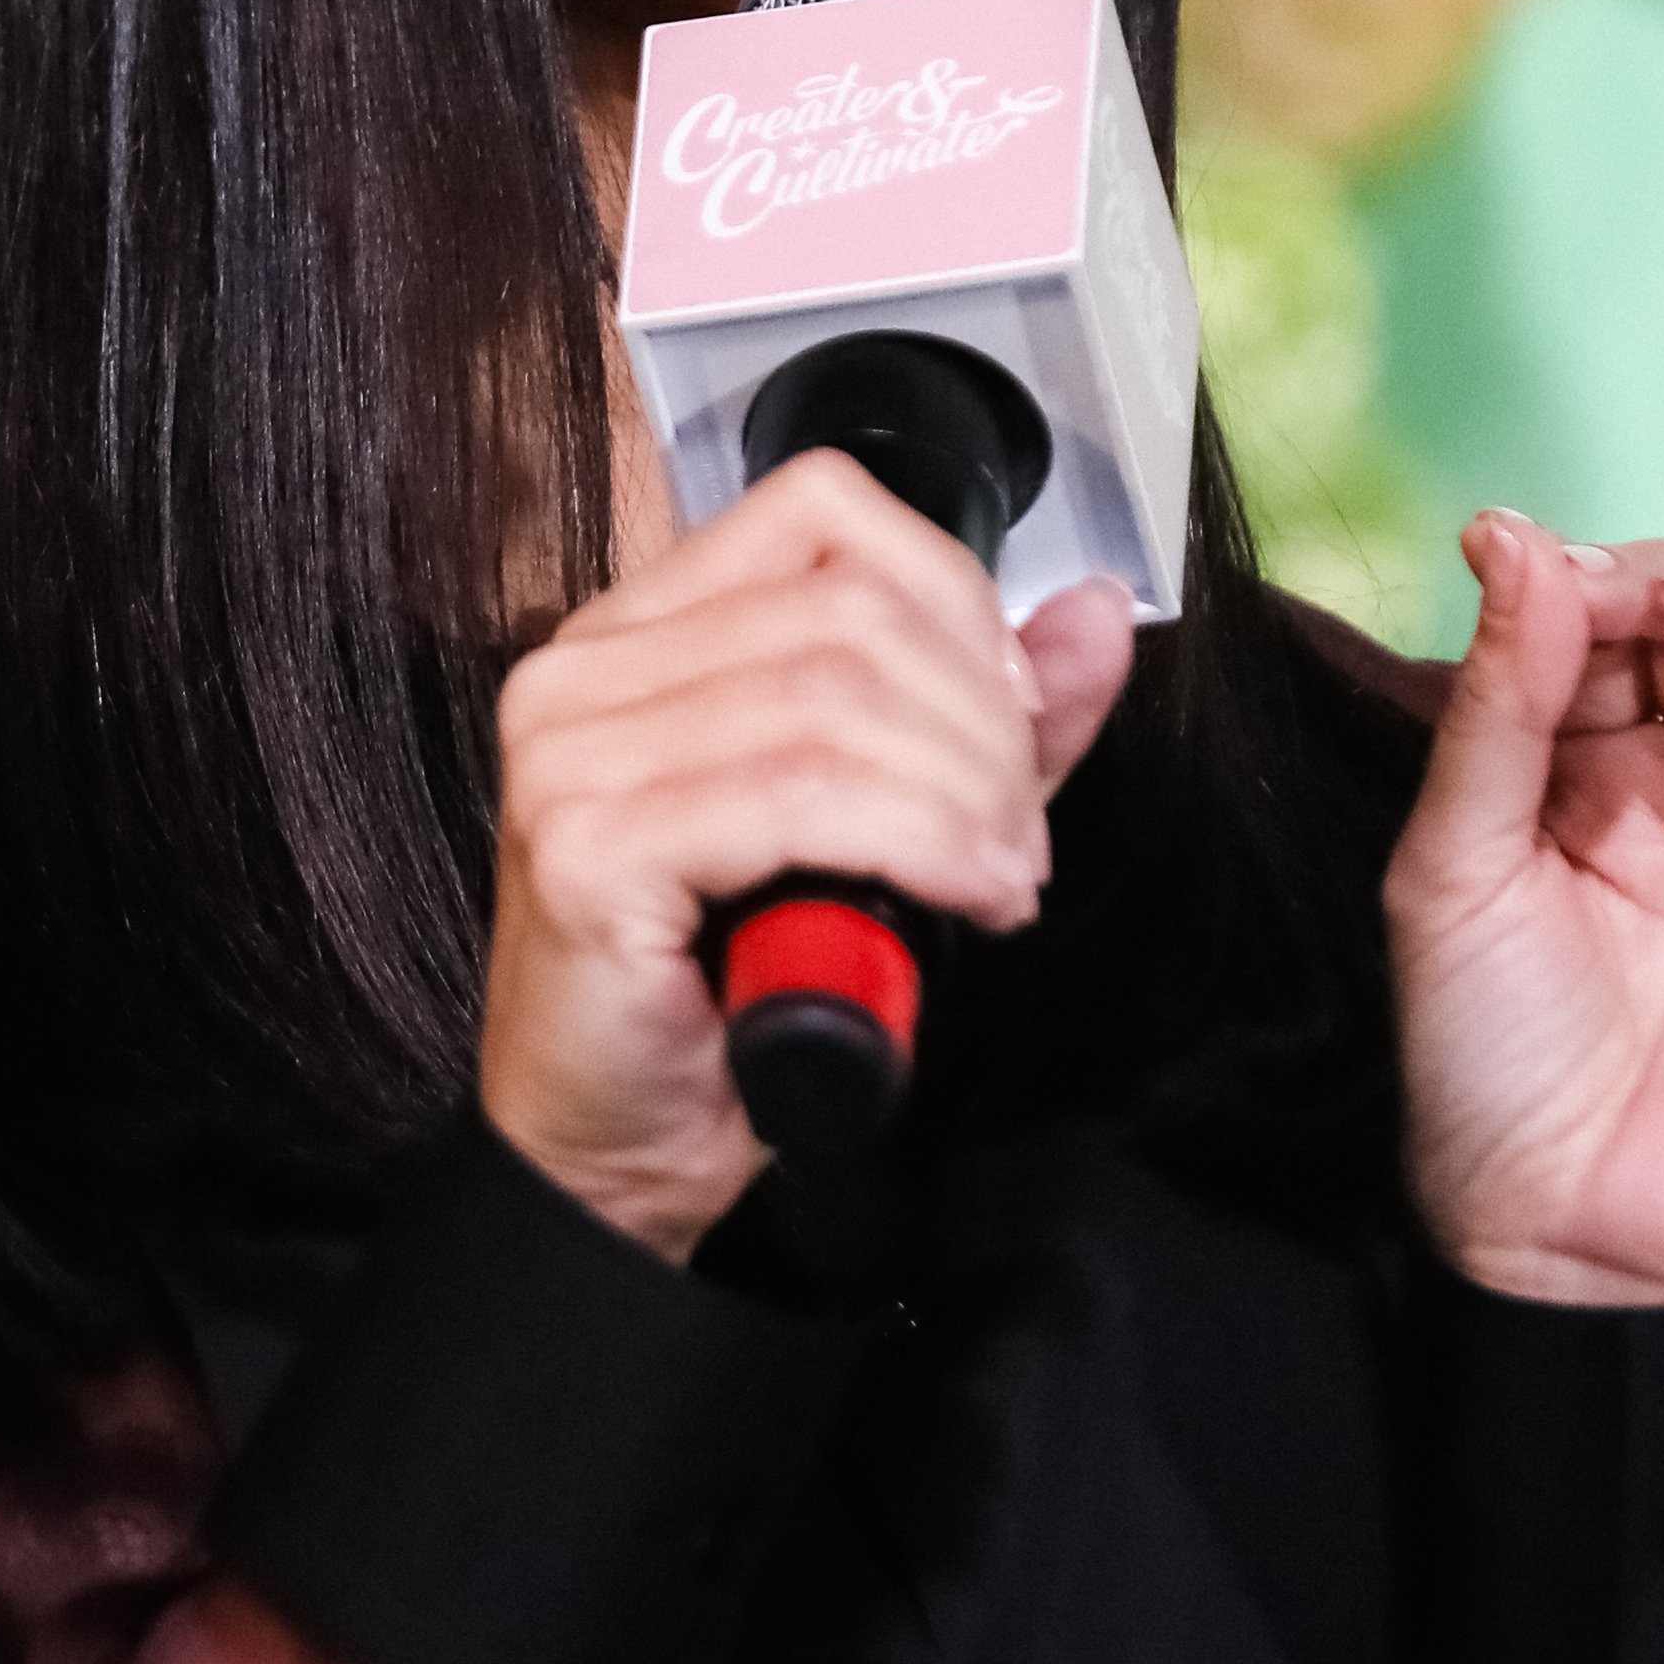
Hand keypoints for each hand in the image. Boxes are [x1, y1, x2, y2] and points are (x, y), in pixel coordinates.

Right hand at [482, 452, 1138, 1256]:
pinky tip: (965, 897)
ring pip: (833, 701)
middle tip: (1018, 837)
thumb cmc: (726, 994)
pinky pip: (797, 797)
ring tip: (999, 880)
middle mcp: (585, 667)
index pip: (823, 512)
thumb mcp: (885, 827)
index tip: (1014, 720)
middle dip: (981, 726)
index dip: (953, 600)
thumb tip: (1092, 612)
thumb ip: (981, 719)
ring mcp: (570, 750)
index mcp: (644, 630)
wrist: (617, 1151)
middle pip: (847, 614)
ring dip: (963, 795)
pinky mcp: (585, 842)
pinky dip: (917, 841)